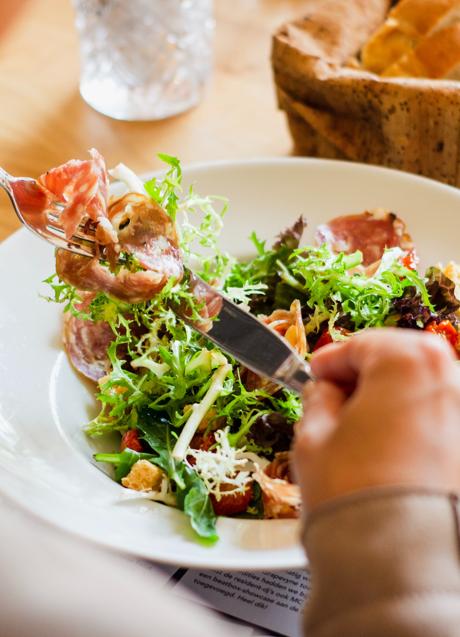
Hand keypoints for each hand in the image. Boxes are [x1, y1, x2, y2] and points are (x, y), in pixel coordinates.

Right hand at [293, 328, 459, 510]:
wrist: (400, 563)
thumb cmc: (355, 495)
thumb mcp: (314, 437)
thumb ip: (318, 400)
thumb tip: (326, 392)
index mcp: (407, 362)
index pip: (361, 345)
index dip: (331, 360)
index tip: (316, 374)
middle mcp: (452, 380)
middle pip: (399, 361)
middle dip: (365, 377)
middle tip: (337, 400)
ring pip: (423, 390)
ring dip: (393, 400)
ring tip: (364, 431)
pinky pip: (442, 420)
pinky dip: (417, 425)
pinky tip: (392, 450)